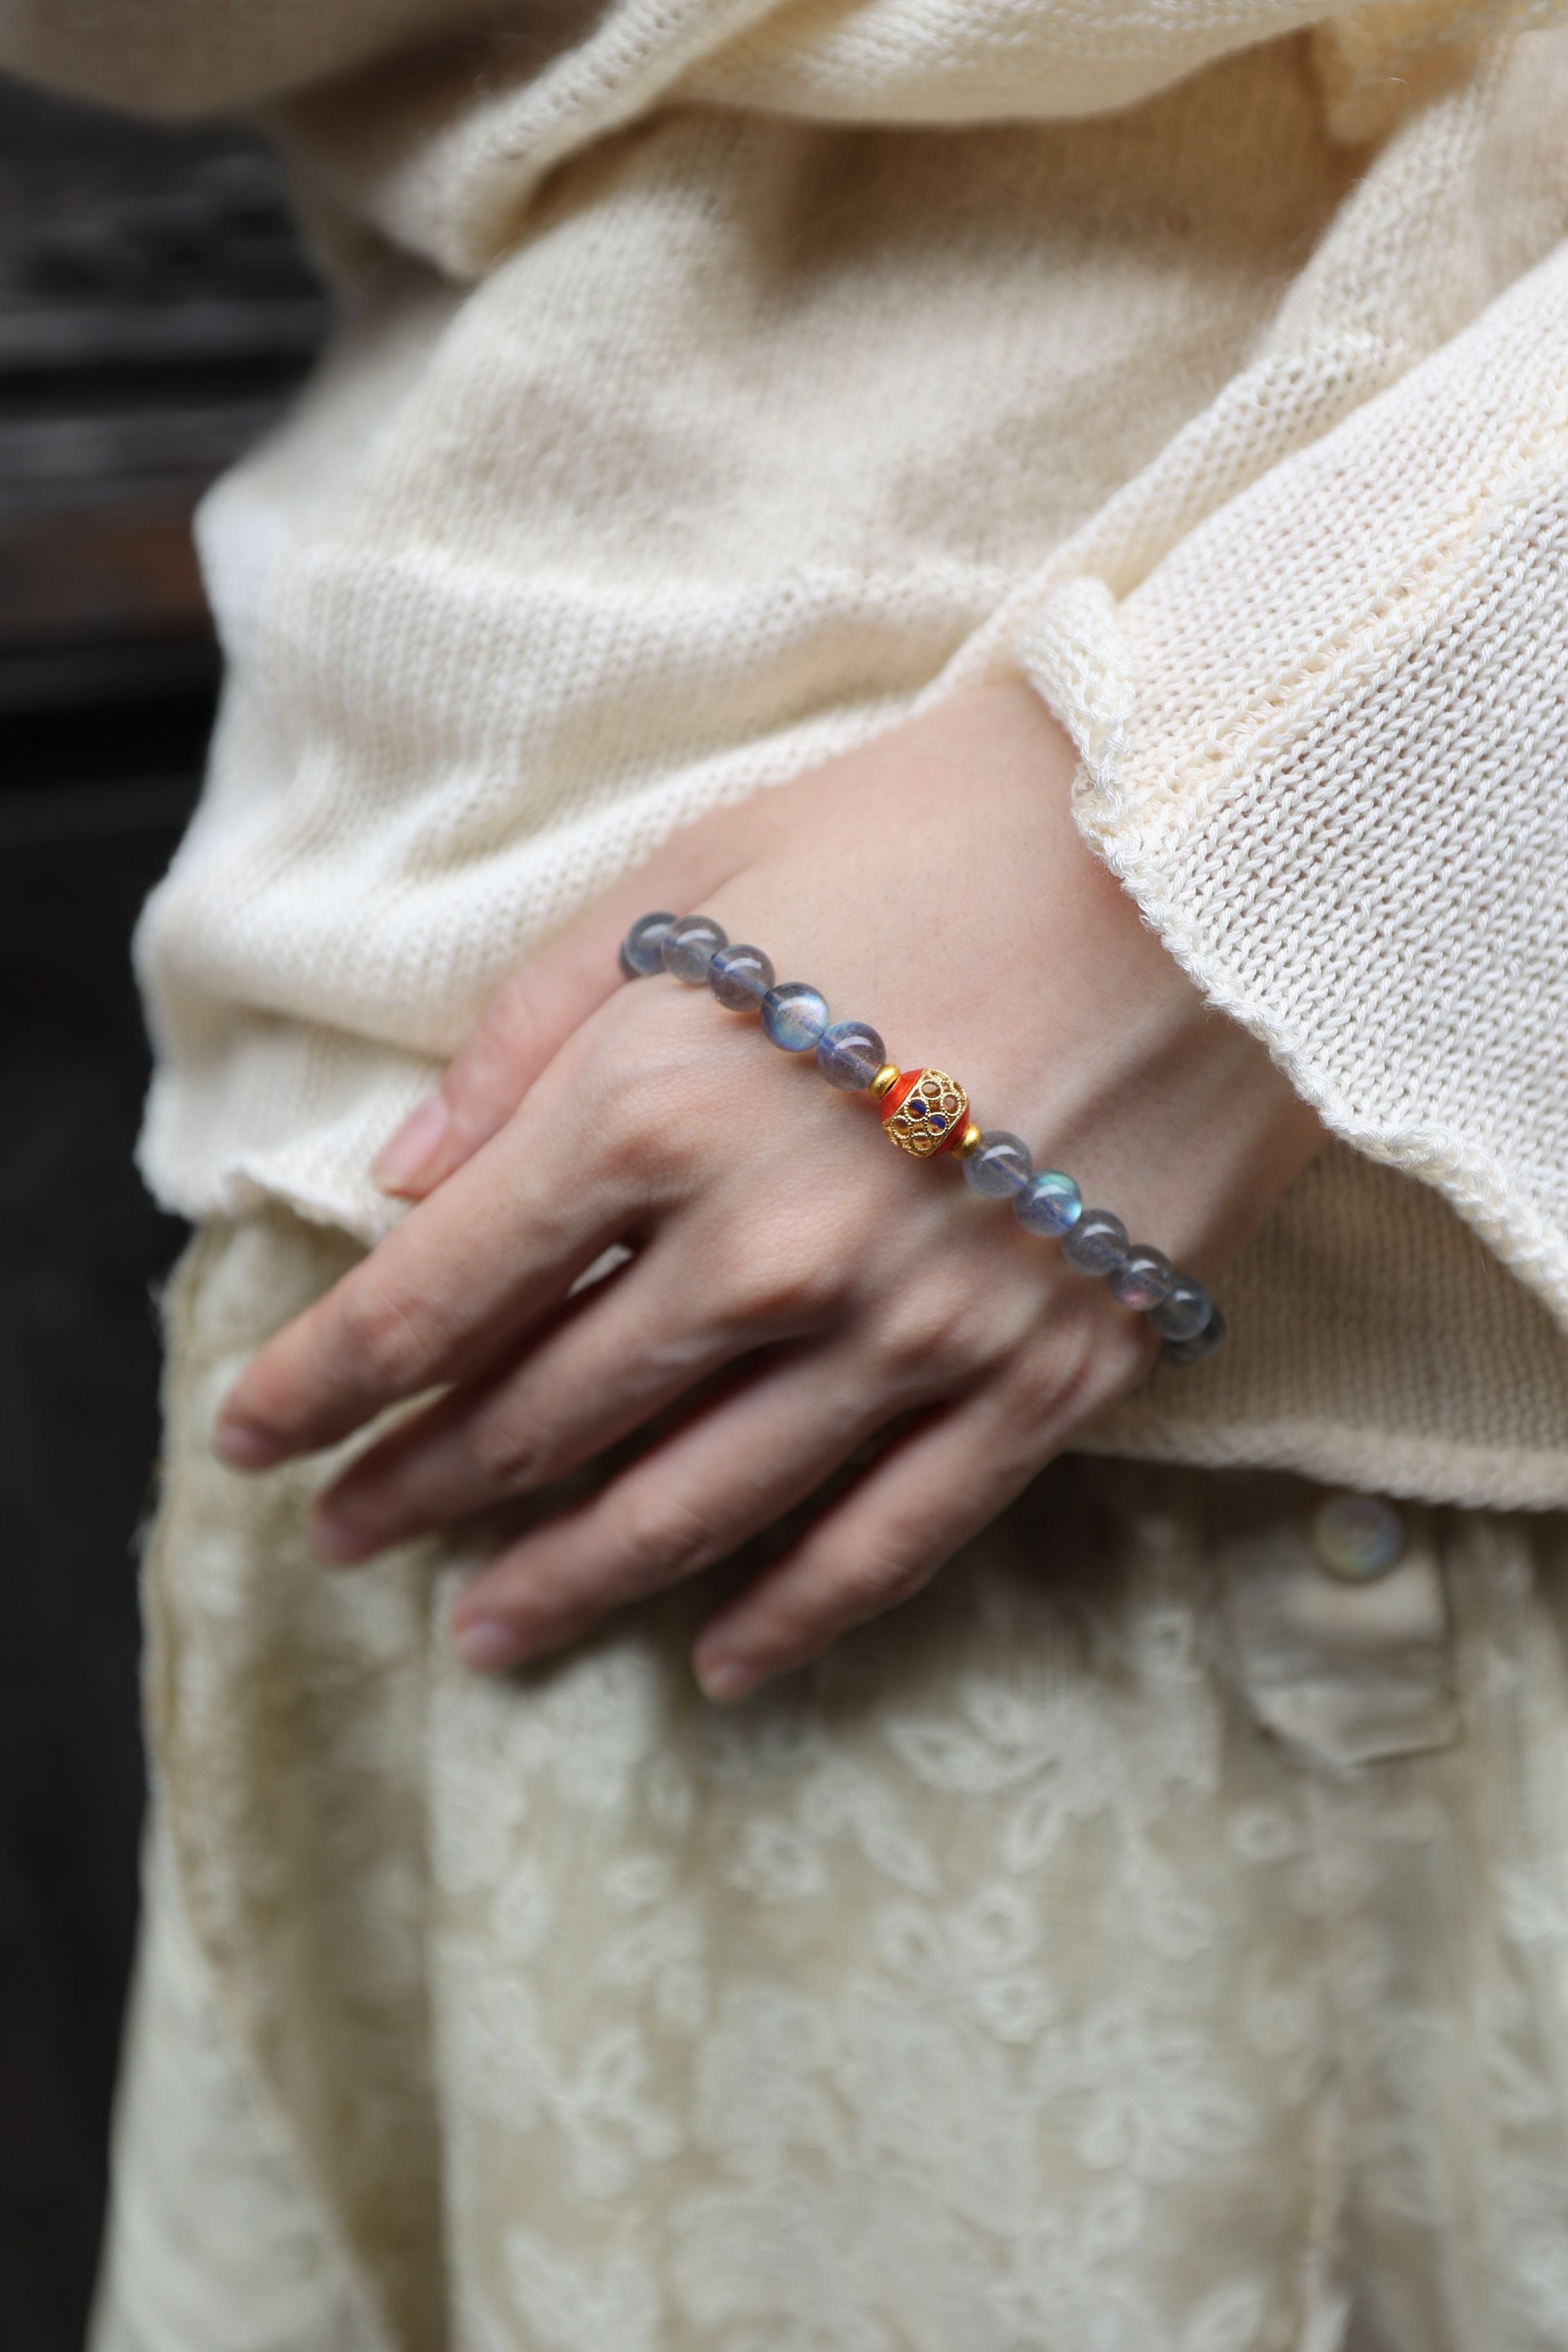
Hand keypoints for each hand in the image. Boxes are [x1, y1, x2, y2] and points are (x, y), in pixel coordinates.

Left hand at [215, 684, 1322, 1698]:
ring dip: (566, 1580)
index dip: (323, 1381)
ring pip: (693, 1509)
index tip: (253, 1440)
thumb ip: (532, 1035)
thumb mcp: (700, 880)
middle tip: (345, 1538)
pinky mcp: (1037, 1376)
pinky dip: (792, 1615)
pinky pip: (889, 1538)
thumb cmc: (934, 830)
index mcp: (655, 1106)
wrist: (1206, 846)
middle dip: (418, 1487)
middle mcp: (763, 1248)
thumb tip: (411, 1175)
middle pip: (542, 1416)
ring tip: (483, 1634)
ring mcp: (909, 1330)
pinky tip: (719, 1663)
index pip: (436, 1294)